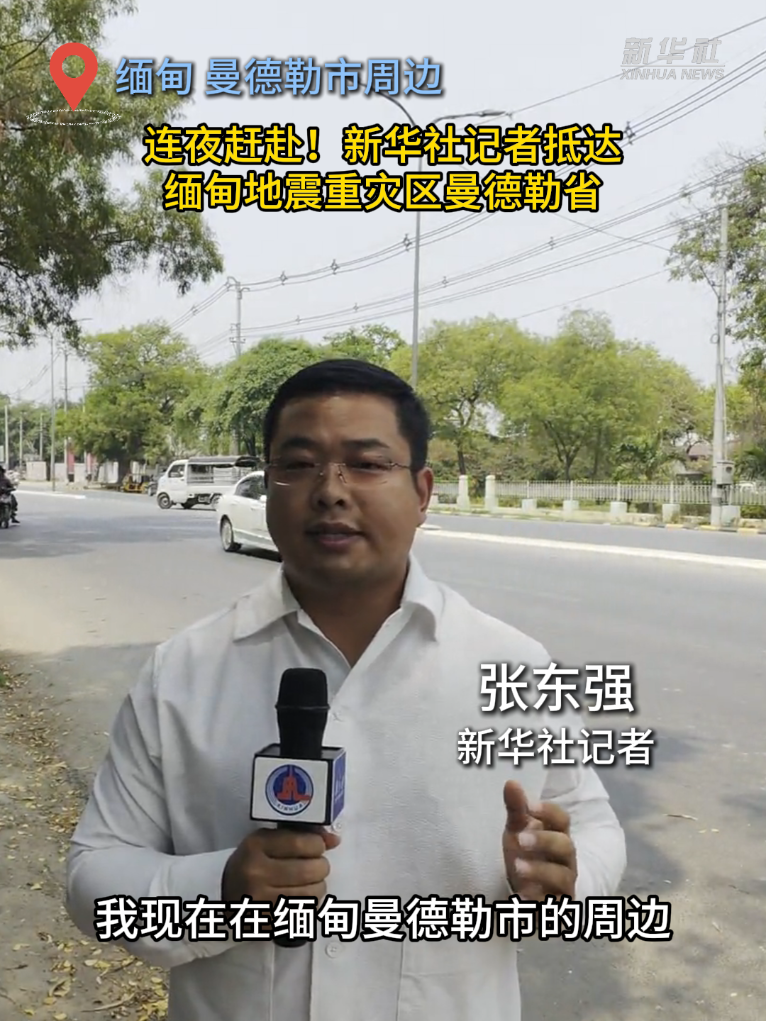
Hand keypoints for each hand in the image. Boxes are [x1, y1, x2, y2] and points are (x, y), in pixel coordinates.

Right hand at [222, 827, 340, 907]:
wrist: (223, 895)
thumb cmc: (252, 862)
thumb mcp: (268, 841)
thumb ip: (300, 835)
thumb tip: (335, 840)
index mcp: (256, 847)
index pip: (301, 843)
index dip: (317, 845)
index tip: (316, 847)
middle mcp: (257, 873)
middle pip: (310, 870)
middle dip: (321, 867)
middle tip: (316, 866)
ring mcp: (262, 902)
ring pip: (312, 894)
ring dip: (318, 887)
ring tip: (310, 882)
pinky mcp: (268, 923)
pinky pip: (304, 914)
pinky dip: (310, 905)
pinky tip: (302, 898)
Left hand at [502, 781, 576, 901]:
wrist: (529, 893)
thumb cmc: (526, 854)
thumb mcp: (518, 831)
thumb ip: (516, 809)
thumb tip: (510, 782)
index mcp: (557, 835)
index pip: (562, 820)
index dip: (548, 811)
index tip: (528, 805)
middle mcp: (565, 860)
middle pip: (565, 846)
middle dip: (544, 841)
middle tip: (519, 838)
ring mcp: (563, 884)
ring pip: (562, 877)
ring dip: (540, 871)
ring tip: (517, 867)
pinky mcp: (556, 907)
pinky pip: (553, 905)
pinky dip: (537, 901)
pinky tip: (521, 897)